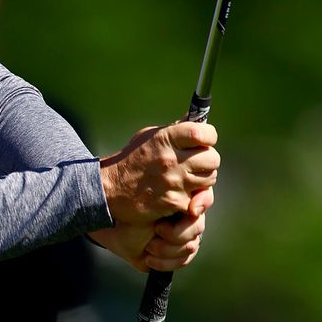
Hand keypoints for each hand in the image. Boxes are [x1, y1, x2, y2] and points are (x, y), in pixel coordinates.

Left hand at [89, 187, 210, 271]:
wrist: (112, 227)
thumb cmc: (128, 206)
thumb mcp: (147, 194)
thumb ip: (170, 189)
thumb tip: (194, 208)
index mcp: (182, 198)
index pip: (205, 199)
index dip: (202, 204)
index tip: (191, 210)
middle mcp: (187, 217)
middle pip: (198, 227)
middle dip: (175, 234)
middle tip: (156, 229)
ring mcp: (184, 236)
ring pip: (191, 246)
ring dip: (165, 249)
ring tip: (149, 246)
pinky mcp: (176, 254)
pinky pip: (183, 260)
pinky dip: (164, 262)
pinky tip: (149, 258)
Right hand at [100, 122, 219, 223]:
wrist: (109, 190)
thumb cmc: (131, 160)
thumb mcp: (148, 137)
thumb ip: (174, 130)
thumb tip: (197, 118)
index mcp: (165, 139)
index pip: (203, 133)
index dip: (209, 136)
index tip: (205, 140)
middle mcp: (171, 160)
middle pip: (213, 159)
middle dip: (207, 161)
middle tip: (196, 163)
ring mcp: (173, 182)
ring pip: (209, 181)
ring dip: (201, 181)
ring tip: (185, 179)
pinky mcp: (174, 202)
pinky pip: (196, 200)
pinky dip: (190, 199)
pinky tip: (176, 194)